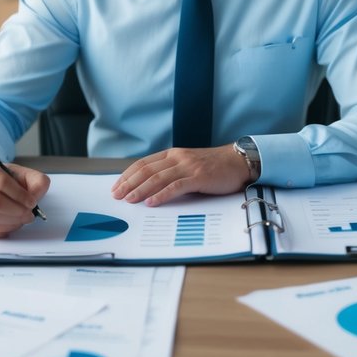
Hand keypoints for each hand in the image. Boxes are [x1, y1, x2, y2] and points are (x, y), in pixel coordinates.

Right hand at [0, 154, 49, 237]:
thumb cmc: (0, 178)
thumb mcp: (20, 173)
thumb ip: (34, 181)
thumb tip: (34, 198)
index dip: (17, 193)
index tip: (31, 201)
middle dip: (17, 211)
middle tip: (29, 214)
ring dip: (12, 222)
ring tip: (22, 219)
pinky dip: (3, 230)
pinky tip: (11, 224)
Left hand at [111, 145, 250, 206]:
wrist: (239, 162)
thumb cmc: (215, 167)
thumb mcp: (189, 166)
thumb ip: (172, 173)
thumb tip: (150, 188)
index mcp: (173, 154)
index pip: (143, 163)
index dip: (128, 175)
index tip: (116, 186)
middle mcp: (178, 157)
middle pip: (146, 170)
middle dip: (129, 183)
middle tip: (117, 195)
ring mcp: (188, 166)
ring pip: (158, 177)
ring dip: (141, 189)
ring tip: (129, 200)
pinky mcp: (199, 177)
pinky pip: (176, 186)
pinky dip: (162, 194)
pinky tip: (152, 202)